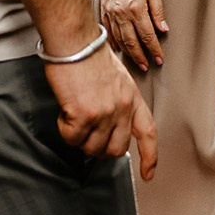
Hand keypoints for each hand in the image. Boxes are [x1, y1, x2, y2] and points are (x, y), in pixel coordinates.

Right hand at [46, 45, 157, 179]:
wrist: (75, 41)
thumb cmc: (90, 54)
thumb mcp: (117, 77)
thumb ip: (119, 101)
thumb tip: (111, 122)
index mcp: (132, 98)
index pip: (147, 133)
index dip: (150, 157)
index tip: (148, 173)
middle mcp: (122, 107)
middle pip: (116, 149)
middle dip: (99, 148)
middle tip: (87, 134)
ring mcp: (105, 113)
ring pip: (92, 147)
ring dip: (80, 138)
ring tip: (73, 117)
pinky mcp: (84, 114)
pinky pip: (72, 138)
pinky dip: (65, 129)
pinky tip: (65, 112)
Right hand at [99, 0, 166, 70]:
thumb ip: (158, 11)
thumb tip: (163, 29)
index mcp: (137, 8)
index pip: (148, 36)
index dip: (154, 49)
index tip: (159, 59)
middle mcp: (122, 13)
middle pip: (132, 42)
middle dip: (140, 56)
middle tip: (147, 66)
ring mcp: (110, 12)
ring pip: (119, 39)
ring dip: (128, 52)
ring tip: (135, 61)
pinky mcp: (103, 8)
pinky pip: (108, 30)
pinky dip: (113, 41)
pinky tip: (118, 48)